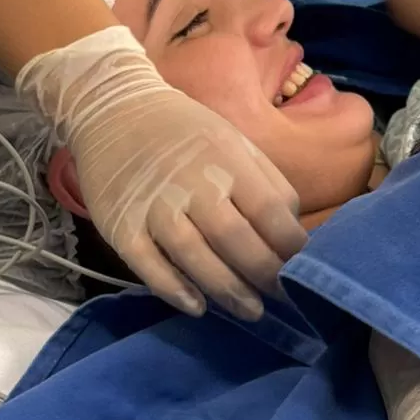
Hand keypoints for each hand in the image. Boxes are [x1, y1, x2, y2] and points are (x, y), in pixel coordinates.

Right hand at [17, 27, 306, 319]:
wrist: (114, 108)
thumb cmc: (188, 133)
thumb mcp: (238, 144)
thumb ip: (270, 185)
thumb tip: (296, 233)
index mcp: (228, 160)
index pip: (270, 210)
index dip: (291, 247)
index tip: (305, 270)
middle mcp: (192, 182)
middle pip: (235, 239)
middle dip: (264, 275)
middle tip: (282, 299)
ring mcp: (153, 205)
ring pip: (193, 256)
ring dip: (226, 290)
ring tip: (250, 311)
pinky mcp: (120, 225)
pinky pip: (148, 265)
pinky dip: (174, 290)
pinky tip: (198, 306)